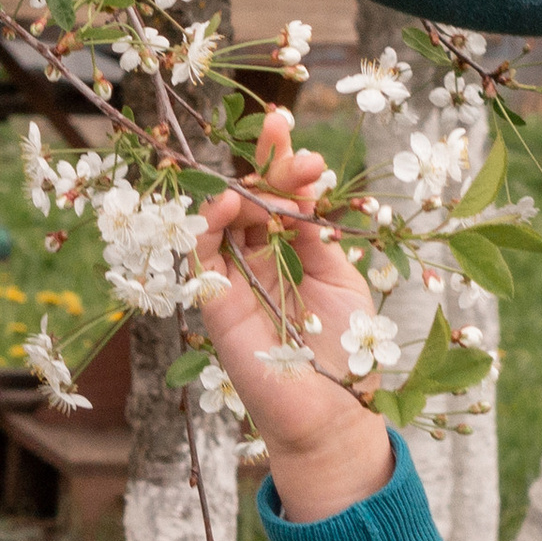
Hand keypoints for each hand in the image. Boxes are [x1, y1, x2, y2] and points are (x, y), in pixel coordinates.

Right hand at [197, 109, 392, 518]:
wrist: (333, 415)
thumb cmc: (343, 352)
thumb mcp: (340, 279)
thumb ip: (318, 237)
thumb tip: (306, 192)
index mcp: (286, 251)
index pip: (275, 194)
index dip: (277, 160)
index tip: (286, 124)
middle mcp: (254, 260)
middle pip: (246, 198)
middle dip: (266, 165)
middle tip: (291, 145)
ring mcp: (231, 280)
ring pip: (218, 219)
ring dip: (241, 188)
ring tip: (273, 182)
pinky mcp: (214, 304)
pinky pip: (199, 256)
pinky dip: (207, 224)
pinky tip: (229, 203)